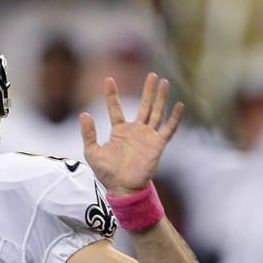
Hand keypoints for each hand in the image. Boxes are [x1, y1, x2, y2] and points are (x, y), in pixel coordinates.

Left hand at [81, 73, 182, 195]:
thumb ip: (88, 133)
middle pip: (144, 106)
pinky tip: (179, 105)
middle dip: (148, 90)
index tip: (108, 79)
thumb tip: (83, 114)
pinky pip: (168, 129)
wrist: (122, 188)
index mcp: (119, 131)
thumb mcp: (92, 152)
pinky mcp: (157, 145)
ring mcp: (148, 137)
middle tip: (151, 75)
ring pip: (156, 112)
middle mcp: (135, 131)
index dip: (111, 94)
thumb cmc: (106, 173)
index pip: (115, 108)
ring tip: (163, 82)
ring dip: (160, 97)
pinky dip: (174, 118)